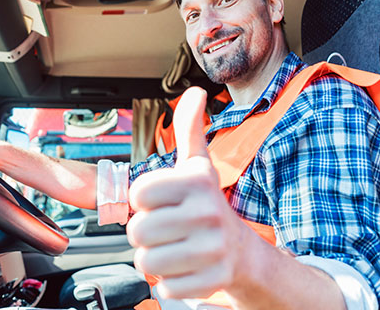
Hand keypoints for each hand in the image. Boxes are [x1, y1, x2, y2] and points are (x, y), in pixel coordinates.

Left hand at [127, 87, 251, 298]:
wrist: (242, 251)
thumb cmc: (208, 205)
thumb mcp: (198, 166)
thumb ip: (189, 130)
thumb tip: (194, 93)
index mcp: (196, 182)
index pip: (137, 194)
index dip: (143, 201)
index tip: (162, 202)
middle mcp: (207, 212)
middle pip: (137, 231)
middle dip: (146, 233)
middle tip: (167, 229)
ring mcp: (212, 248)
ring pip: (148, 261)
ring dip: (155, 258)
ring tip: (176, 248)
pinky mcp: (214, 279)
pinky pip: (165, 287)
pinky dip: (171, 281)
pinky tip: (187, 267)